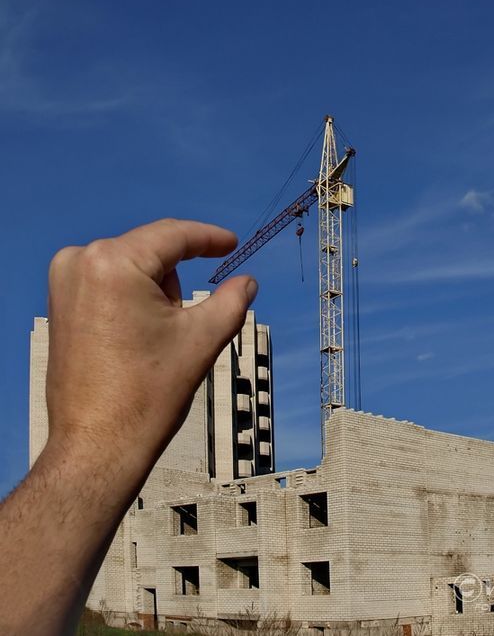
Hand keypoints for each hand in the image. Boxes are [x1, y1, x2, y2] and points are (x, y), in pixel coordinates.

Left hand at [45, 218, 257, 471]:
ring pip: (131, 264)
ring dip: (155, 287)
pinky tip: (138, 333)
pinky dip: (132, 294)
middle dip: (178, 277)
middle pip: (151, 250)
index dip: (208, 238)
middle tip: (186, 322)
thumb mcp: (202, 339)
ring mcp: (64, 280)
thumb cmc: (146, 395)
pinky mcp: (59, 300)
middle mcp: (80, 261)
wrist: (96, 445)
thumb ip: (232, 300)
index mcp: (114, 263)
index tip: (232, 244)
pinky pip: (108, 278)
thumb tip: (247, 281)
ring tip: (156, 338)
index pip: (172, 235)